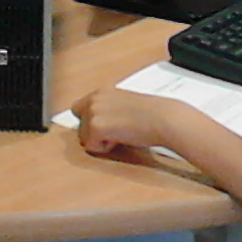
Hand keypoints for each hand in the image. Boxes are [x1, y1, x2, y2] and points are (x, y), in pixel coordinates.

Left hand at [72, 88, 187, 159]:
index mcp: (100, 93)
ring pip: (84, 138)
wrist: (163, 119)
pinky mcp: (95, 127)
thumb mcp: (123, 105)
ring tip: (122, 133)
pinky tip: (121, 138)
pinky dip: (105, 148)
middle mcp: (93, 100)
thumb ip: (107, 110)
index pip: (78, 110)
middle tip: (118, 131)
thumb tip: (101, 123)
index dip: (89, 123)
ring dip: (101, 141)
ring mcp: (93, 112)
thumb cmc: (151, 115)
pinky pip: (92, 147)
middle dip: (94, 134)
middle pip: (79, 127)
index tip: (104, 128)